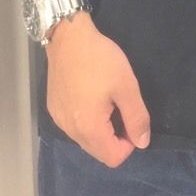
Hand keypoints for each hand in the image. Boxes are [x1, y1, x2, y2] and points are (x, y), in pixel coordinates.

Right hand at [46, 14, 151, 167]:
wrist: (68, 36)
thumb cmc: (100, 60)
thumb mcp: (126, 86)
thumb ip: (136, 118)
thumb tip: (142, 142)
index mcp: (89, 128)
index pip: (113, 158)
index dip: (129, 144)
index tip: (132, 120)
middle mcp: (70, 130)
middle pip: (98, 152)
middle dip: (115, 139)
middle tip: (121, 109)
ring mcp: (59, 120)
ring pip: (85, 140)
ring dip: (100, 131)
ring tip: (106, 102)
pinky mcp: (53, 108)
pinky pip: (73, 127)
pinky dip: (85, 121)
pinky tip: (89, 97)